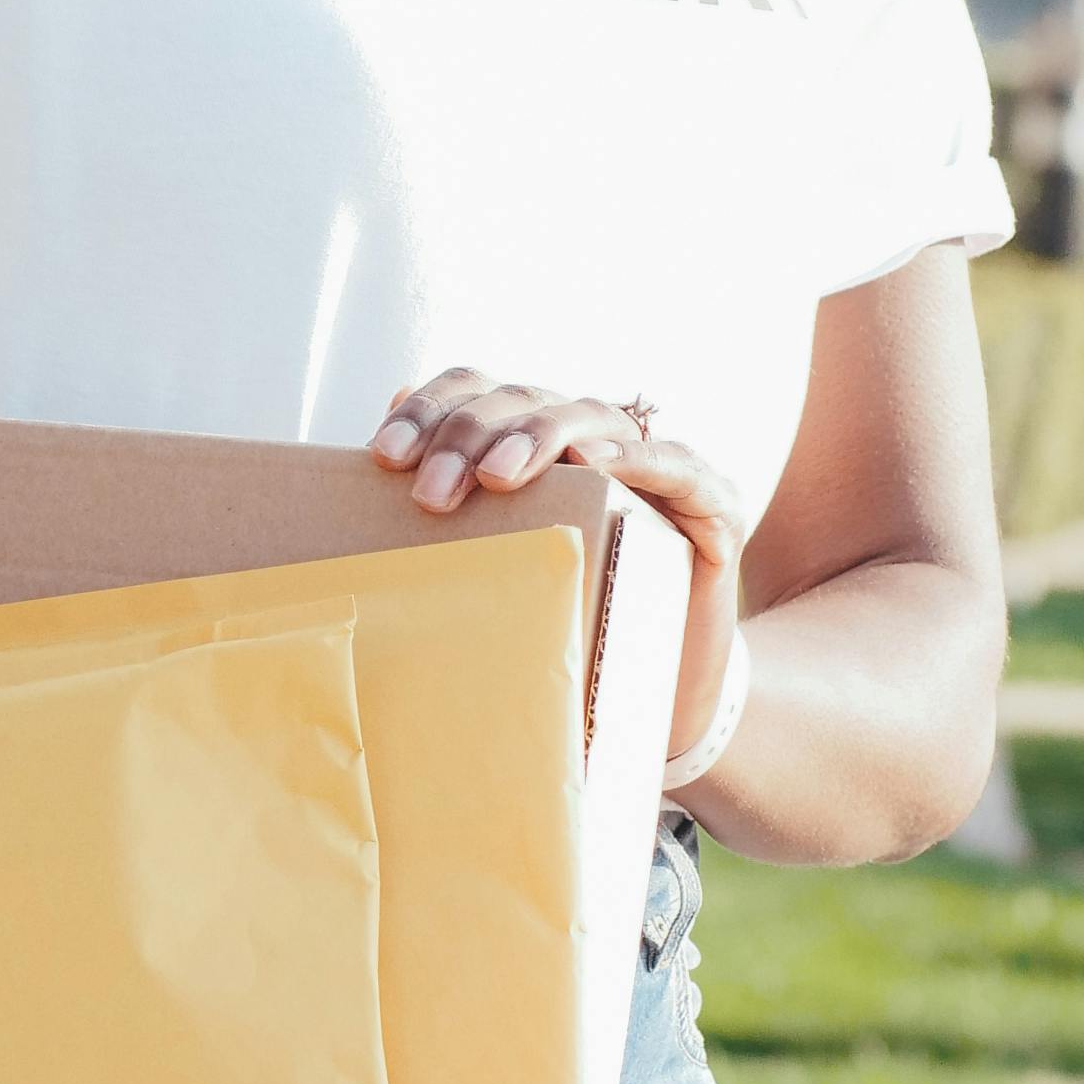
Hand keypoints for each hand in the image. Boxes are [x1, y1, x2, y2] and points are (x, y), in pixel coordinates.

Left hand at [370, 367, 750, 770]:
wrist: (663, 691)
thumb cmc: (566, 623)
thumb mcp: (495, 570)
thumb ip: (448, 515)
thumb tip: (373, 457)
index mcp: (534, 440)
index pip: (476, 392)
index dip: (430, 411)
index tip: (383, 456)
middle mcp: (592, 436)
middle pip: (522, 400)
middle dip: (470, 435)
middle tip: (432, 492)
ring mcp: (654, 464)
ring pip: (589, 417)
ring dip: (540, 436)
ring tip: (497, 474)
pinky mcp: (709, 502)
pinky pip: (676, 464)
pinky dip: (639, 457)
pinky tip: (599, 464)